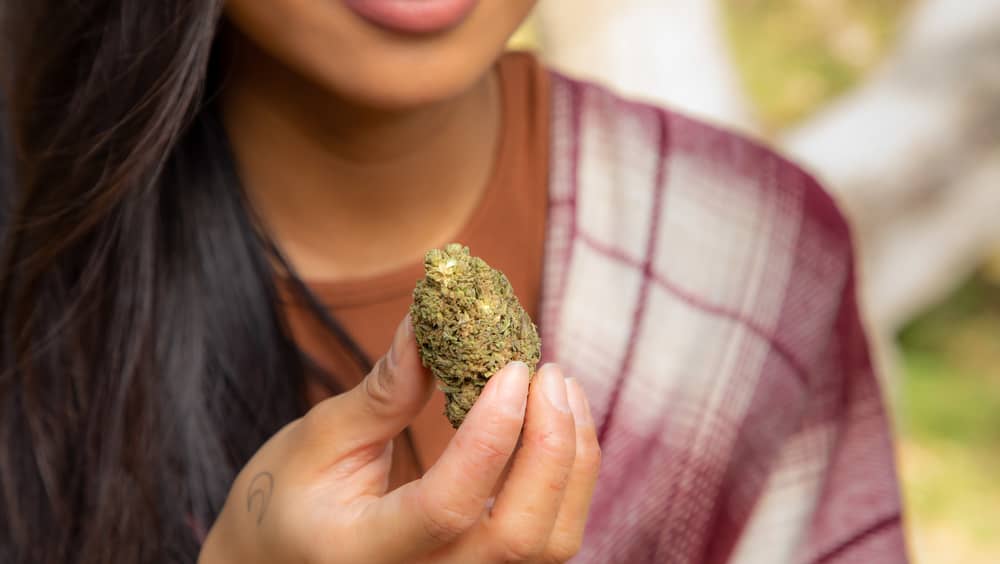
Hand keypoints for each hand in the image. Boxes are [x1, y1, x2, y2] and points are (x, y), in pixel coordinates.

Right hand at [198, 315, 600, 563]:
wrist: (279, 558)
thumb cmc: (287, 500)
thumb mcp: (318, 440)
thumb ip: (382, 393)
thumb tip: (430, 323)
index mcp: (364, 553)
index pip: (447, 507)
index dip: (491, 435)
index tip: (512, 367)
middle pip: (518, 538)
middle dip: (550, 447)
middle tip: (546, 371)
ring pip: (548, 544)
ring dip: (571, 459)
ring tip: (560, 385)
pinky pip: (547, 537)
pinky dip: (567, 478)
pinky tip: (557, 422)